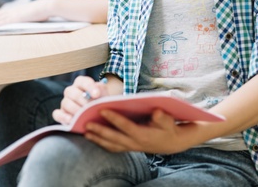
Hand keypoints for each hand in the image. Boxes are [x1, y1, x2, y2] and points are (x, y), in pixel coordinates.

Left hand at [0, 0, 52, 26]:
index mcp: (19, 9)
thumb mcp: (35, 12)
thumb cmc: (44, 9)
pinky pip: (4, 22)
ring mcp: (15, 14)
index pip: (5, 12)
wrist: (47, 6)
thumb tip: (32, 18)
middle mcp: (15, 10)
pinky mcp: (17, 18)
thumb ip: (30, 15)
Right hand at [52, 76, 108, 124]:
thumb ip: (101, 91)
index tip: (97, 94)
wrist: (98, 114)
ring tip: (83, 115)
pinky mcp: (61, 114)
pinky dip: (63, 117)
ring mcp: (65, 102)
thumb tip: (97, 92)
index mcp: (81, 83)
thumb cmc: (101, 102)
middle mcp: (71, 91)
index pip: (83, 81)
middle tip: (90, 107)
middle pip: (72, 92)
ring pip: (66, 103)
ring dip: (75, 109)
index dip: (90, 87)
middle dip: (82, 100)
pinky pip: (57, 114)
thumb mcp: (104, 95)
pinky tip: (71, 120)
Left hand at [84, 109, 199, 153]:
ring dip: (98, 139)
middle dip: (99, 131)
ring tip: (85, 133)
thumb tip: (156, 112)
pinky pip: (113, 147)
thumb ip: (163, 117)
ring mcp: (131, 147)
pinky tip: (93, 139)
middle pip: (114, 138)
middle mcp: (135, 143)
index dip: (114, 118)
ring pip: (111, 145)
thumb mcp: (169, 121)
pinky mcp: (129, 147)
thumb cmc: (169, 128)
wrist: (172, 142)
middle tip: (86, 123)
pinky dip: (102, 144)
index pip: (125, 126)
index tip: (102, 110)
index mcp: (143, 135)